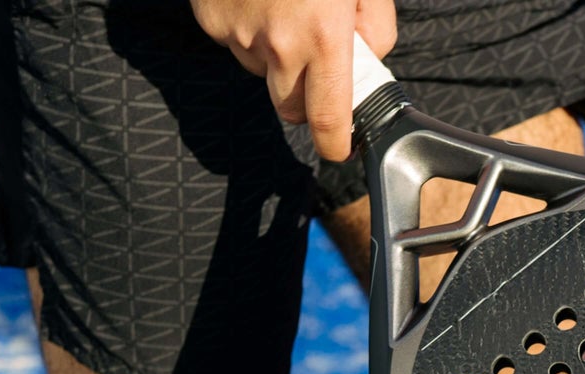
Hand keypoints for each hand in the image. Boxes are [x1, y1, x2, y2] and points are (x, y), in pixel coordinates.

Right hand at [190, 0, 396, 160]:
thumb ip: (374, 26)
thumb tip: (369, 58)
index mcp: (323, 37)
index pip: (328, 120)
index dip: (336, 143)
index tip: (341, 148)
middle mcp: (277, 45)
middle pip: (290, 108)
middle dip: (306, 98)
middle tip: (318, 63)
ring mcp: (237, 34)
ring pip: (261, 72)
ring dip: (276, 57)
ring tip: (285, 8)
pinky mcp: (210, 19)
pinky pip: (234, 43)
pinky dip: (248, 28)